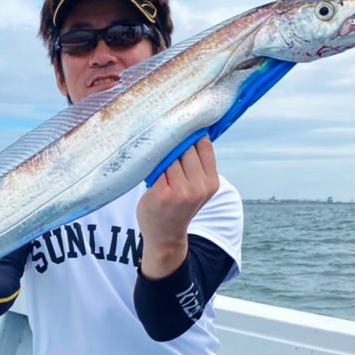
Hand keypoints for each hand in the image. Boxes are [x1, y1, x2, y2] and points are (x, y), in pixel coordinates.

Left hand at [136, 136, 218, 279]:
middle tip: (159, 124)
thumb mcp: (196, 187)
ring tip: (150, 140)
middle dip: (173, 136)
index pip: (203, 145)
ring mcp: (181, 190)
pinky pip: (155, 165)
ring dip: (159, 147)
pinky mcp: (162, 193)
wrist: (164, 237)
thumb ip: (196, 165)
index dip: (191, 130)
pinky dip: (149, 158)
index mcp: (211, 182)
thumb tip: (190, 130)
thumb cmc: (177, 207)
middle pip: (185, 147)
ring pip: (169, 154)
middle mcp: (199, 186)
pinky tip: (143, 153)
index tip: (178, 117)